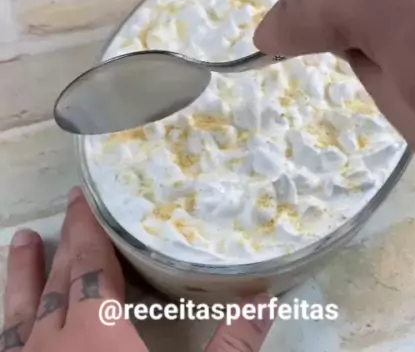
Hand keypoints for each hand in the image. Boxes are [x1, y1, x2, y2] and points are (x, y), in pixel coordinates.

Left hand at [1, 188, 273, 351]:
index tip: (85, 199)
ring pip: (19, 312)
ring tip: (19, 241)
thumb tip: (266, 298)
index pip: (90, 266)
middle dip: (67, 240)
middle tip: (69, 205)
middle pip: (60, 280)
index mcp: (96, 337)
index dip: (88, 230)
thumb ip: (234, 345)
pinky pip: (8, 346)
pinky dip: (9, 323)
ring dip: (21, 274)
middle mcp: (53, 347)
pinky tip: (11, 319)